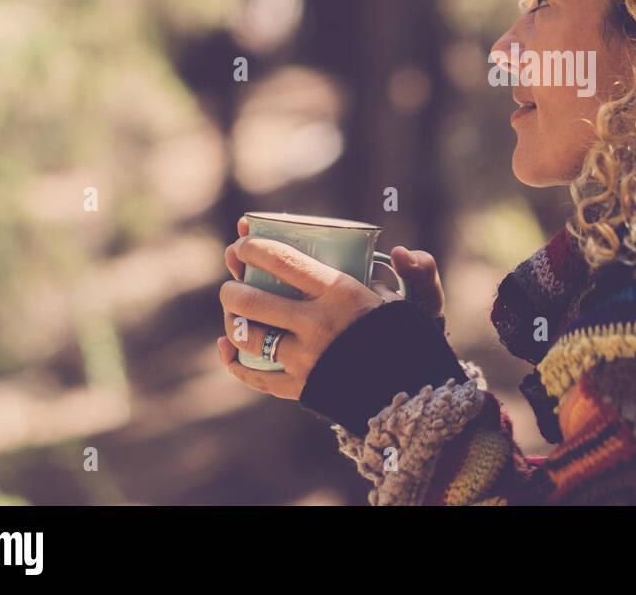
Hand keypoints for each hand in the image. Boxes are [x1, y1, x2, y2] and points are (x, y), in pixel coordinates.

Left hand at [216, 218, 444, 398]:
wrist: (409, 392)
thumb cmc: (402, 336)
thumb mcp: (399, 296)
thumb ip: (395, 271)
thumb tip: (395, 252)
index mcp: (339, 292)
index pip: (281, 260)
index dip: (251, 246)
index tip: (241, 243)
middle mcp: (316, 323)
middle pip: (250, 300)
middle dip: (232, 287)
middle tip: (233, 281)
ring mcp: (305, 358)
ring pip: (246, 336)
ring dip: (231, 321)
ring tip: (233, 312)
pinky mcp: (299, 387)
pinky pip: (254, 375)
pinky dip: (234, 360)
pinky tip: (226, 346)